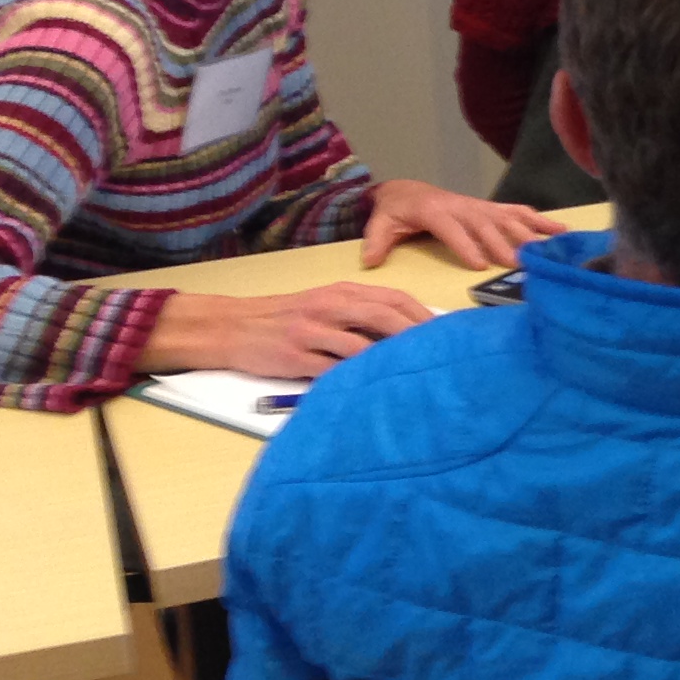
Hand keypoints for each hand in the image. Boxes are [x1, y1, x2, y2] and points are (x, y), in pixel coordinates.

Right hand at [145, 282, 432, 378]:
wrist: (231, 326)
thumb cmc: (285, 318)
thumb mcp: (323, 304)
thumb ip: (359, 312)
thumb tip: (405, 330)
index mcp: (341, 291)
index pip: (392, 298)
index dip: (422, 315)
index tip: (447, 332)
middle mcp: (329, 307)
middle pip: (383, 317)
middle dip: (416, 335)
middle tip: (441, 354)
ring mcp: (311, 332)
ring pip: (361, 346)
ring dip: (390, 360)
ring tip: (415, 374)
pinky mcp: (295, 357)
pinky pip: (332, 370)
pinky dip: (355, 379)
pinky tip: (374, 388)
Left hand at [361, 179, 564, 270]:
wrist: (408, 190)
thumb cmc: (396, 211)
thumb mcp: (381, 223)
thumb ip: (376, 241)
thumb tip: (369, 261)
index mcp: (436, 211)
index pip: (453, 229)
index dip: (466, 245)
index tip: (480, 265)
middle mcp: (463, 206)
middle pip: (486, 224)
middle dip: (503, 242)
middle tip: (519, 262)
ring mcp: (481, 206)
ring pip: (508, 217)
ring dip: (529, 231)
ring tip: (550, 246)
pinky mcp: (492, 208)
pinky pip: (518, 212)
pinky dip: (540, 220)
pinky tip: (561, 231)